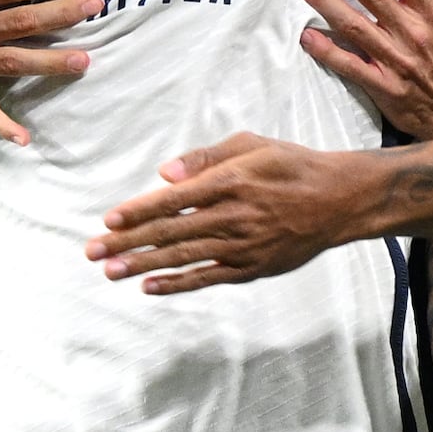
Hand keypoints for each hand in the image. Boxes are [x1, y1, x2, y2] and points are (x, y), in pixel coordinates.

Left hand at [90, 137, 380, 290]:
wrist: (339, 200)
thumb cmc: (291, 165)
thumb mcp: (252, 145)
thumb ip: (207, 158)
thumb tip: (165, 174)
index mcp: (230, 182)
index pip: (172, 200)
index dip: (138, 211)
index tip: (109, 221)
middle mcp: (232, 216)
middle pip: (170, 232)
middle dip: (127, 243)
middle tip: (93, 251)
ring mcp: (242, 246)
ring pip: (183, 258)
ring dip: (143, 265)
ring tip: (111, 271)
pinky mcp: (251, 267)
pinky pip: (207, 278)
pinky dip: (177, 283)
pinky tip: (149, 287)